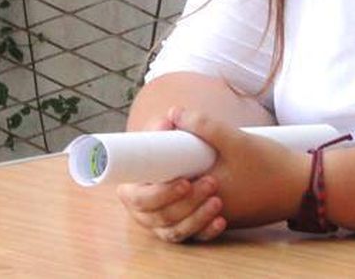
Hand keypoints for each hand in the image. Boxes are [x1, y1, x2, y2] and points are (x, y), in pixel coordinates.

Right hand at [115, 108, 227, 243]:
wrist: (203, 164)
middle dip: (185, 204)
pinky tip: (221, 220)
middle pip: (160, 216)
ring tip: (217, 199)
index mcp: (134, 186)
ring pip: (176, 231)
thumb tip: (173, 115)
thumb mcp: (179, 135)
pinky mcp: (182, 232)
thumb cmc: (181, 149)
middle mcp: (145, 210)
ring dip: (197, 217)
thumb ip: (172, 125)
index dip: (159, 194)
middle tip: (210, 183)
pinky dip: (206, 231)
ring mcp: (163, 224)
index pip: (137, 198)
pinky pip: (192, 239)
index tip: (184, 183)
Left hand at [165, 107, 310, 230]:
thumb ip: (205, 126)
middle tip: (168, 143)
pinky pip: (203, 208)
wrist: (306, 187)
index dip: (159, 167)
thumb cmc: (273, 166)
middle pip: (172, 200)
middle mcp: (210, 216)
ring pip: (186, 205)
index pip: (167, 189)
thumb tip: (174, 113)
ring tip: (184, 156)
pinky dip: (197, 192)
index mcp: (206, 200)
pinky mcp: (232, 217)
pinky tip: (202, 170)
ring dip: (180, 183)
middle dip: (165, 174)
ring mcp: (221, 219)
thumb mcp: (238, 140)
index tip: (162, 141)